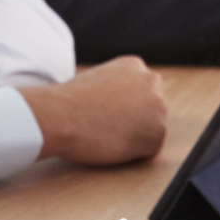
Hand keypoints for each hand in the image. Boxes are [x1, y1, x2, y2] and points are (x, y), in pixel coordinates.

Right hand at [19, 56, 168, 165]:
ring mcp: (158, 106)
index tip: (106, 114)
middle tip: (106, 126)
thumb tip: (122, 106)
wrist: (60, 116)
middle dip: (134, 121)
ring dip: (133, 137)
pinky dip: (133, 154)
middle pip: (151, 110)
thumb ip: (116, 88)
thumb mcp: (96, 80)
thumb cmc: (68, 103)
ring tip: (107, 133)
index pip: (141, 93)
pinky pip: (149, 151)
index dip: (124, 109)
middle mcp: (151, 81)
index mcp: (134, 65)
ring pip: (151, 130)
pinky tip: (113, 144)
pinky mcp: (158, 132)